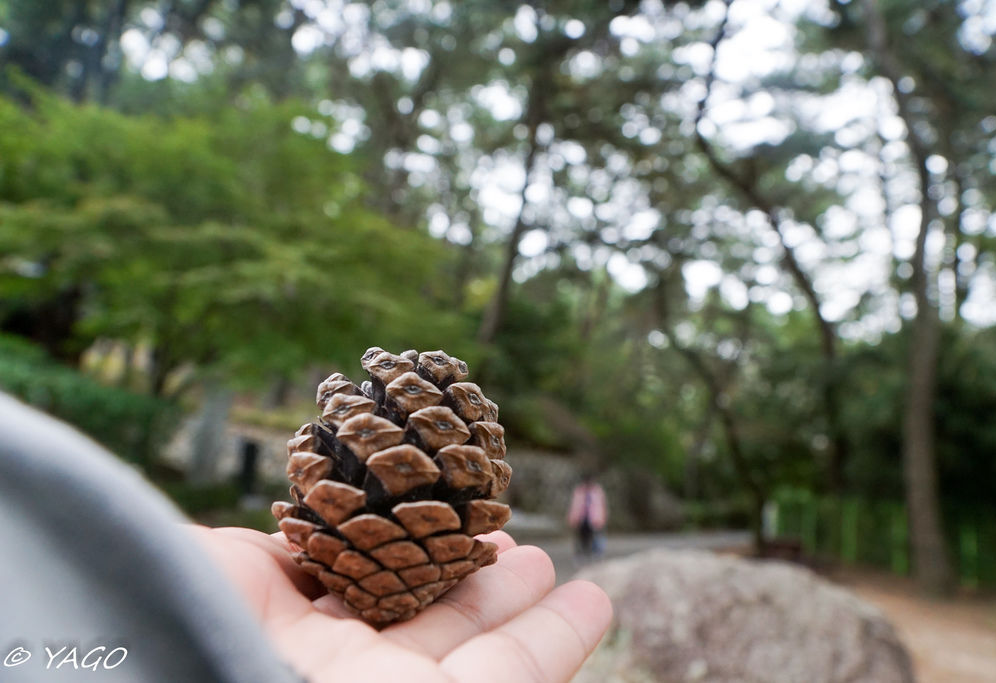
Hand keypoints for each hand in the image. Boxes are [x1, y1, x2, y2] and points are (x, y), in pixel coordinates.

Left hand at [193, 526, 611, 682]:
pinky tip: (595, 602)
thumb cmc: (163, 623)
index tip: (441, 524)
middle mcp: (342, 677)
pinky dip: (560, 644)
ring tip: (554, 567)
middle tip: (511, 546)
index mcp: (286, 644)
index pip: (363, 604)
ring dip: (526, 614)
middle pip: (425, 631)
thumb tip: (303, 520)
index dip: (408, 562)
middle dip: (470, 588)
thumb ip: (264, 550)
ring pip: (479, 660)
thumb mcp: (210, 569)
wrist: (177, 673)